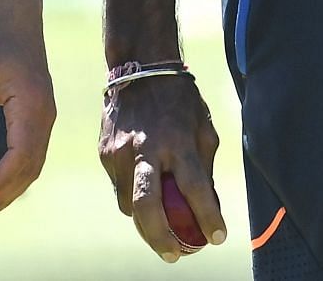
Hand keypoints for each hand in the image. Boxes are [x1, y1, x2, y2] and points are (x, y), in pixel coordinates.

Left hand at [0, 2, 54, 221]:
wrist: (14, 12)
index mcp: (31, 104)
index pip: (21, 156)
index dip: (1, 181)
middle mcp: (45, 113)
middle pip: (30, 167)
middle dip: (5, 195)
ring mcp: (45, 113)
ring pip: (33, 162)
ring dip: (11, 188)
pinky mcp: (39, 111)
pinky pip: (32, 150)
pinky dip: (17, 172)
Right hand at [99, 73, 223, 261]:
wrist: (139, 66)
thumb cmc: (180, 99)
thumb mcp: (203, 127)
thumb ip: (204, 166)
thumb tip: (208, 206)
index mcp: (177, 141)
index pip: (196, 190)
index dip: (209, 219)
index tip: (218, 238)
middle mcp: (145, 148)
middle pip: (148, 208)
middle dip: (161, 238)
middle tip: (174, 255)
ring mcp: (119, 152)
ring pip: (128, 203)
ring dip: (144, 221)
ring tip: (159, 231)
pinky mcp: (104, 152)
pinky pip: (118, 186)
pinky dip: (131, 195)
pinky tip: (143, 194)